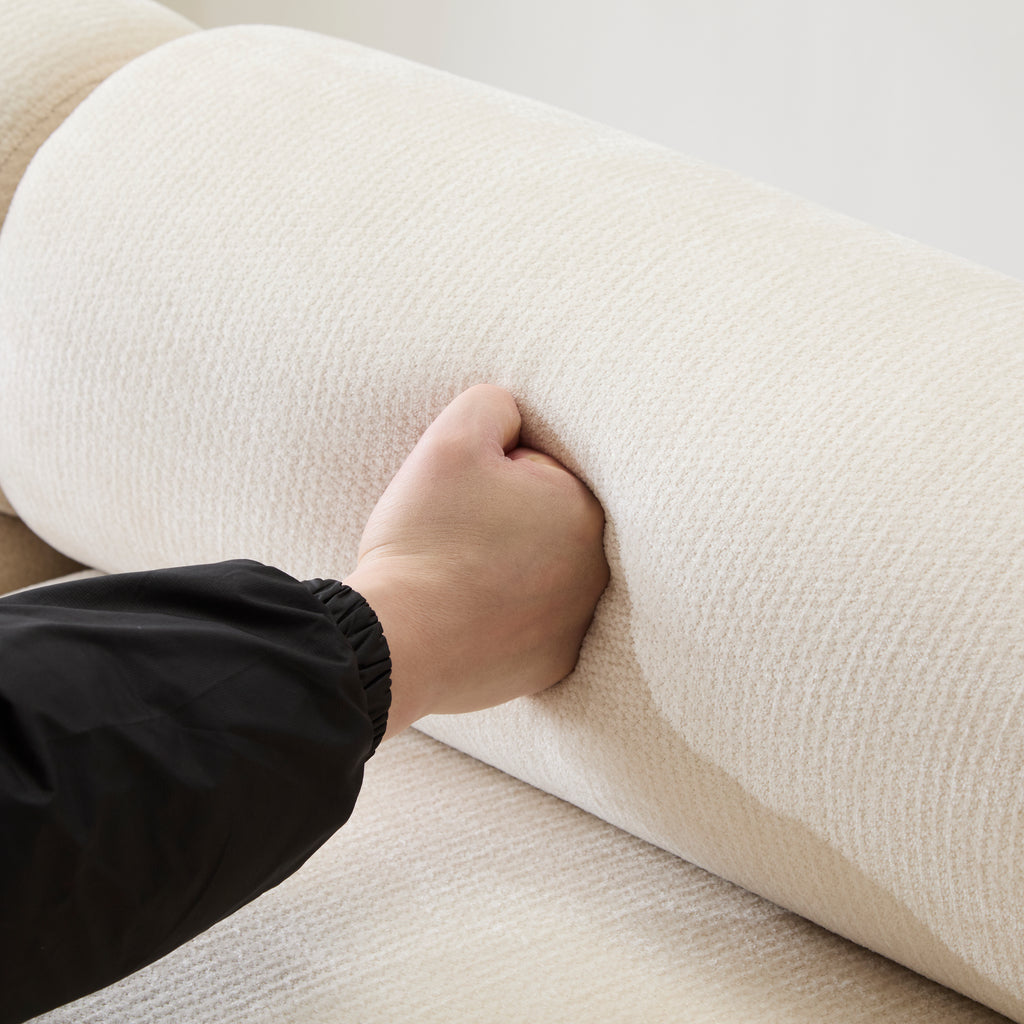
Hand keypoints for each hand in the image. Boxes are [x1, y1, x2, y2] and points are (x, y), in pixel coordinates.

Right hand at [344, 384, 608, 738]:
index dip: (490, 475)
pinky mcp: (552, 665)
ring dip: (504, 568)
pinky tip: (464, 617)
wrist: (395, 641)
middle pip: (541, 523)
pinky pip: (528, 625)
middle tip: (452, 535)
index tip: (460, 498)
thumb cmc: (425, 537)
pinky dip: (500, 618)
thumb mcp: (452, 438)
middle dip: (503, 520)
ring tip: (454, 576)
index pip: (537, 469)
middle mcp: (597, 571)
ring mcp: (577, 624)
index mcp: (584, 509)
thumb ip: (494, 404)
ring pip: (537, 574)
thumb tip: (513, 415)